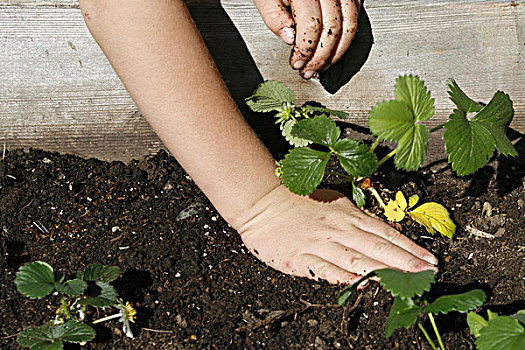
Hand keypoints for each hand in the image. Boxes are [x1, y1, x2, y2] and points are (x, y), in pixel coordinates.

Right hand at [234, 185, 437, 284]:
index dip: (410, 247)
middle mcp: (339, 229)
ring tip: (406, 282)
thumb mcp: (334, 204)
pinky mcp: (302, 257)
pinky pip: (326, 269)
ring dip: (384, 271)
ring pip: (357, 259)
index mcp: (348, 215)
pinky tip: (363, 284)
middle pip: (378, 248)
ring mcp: (320, 243)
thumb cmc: (299, 202)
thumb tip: (379, 234)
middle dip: (406, 261)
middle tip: (429, 272)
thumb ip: (356, 220)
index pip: (385, 233)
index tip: (430, 260)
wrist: (264, 202)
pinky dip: (345, 276)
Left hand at [254, 0, 360, 78]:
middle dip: (321, 57)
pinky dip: (347, 35)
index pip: (312, 27)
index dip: (305, 50)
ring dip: (338, 51)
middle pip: (333, 29)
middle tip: (309, 71)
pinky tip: (334, 46)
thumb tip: (289, 39)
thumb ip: (274, 16)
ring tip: (324, 64)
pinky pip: (356, 14)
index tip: (297, 63)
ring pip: (350, 25)